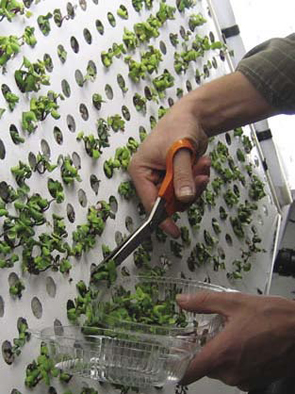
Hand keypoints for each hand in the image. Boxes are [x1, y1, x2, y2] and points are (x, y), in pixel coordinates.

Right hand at [128, 96, 208, 236]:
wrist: (193, 116)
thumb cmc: (179, 127)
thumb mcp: (180, 152)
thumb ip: (182, 176)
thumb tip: (184, 197)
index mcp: (141, 170)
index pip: (149, 201)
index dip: (162, 217)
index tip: (173, 231)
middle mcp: (150, 176)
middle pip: (168, 201)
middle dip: (186, 190)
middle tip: (198, 178)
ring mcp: (164, 177)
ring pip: (181, 196)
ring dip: (195, 183)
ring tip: (201, 165)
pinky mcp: (177, 176)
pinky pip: (189, 189)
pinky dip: (198, 178)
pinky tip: (202, 164)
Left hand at [177, 291, 294, 390]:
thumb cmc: (272, 316)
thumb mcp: (234, 302)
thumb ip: (203, 302)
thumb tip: (182, 301)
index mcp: (223, 353)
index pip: (188, 372)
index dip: (177, 365)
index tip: (174, 353)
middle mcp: (232, 372)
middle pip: (204, 367)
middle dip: (201, 351)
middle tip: (204, 332)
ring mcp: (245, 379)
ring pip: (220, 370)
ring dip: (219, 355)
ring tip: (227, 334)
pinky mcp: (256, 381)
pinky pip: (235, 373)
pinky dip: (234, 360)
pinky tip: (242, 343)